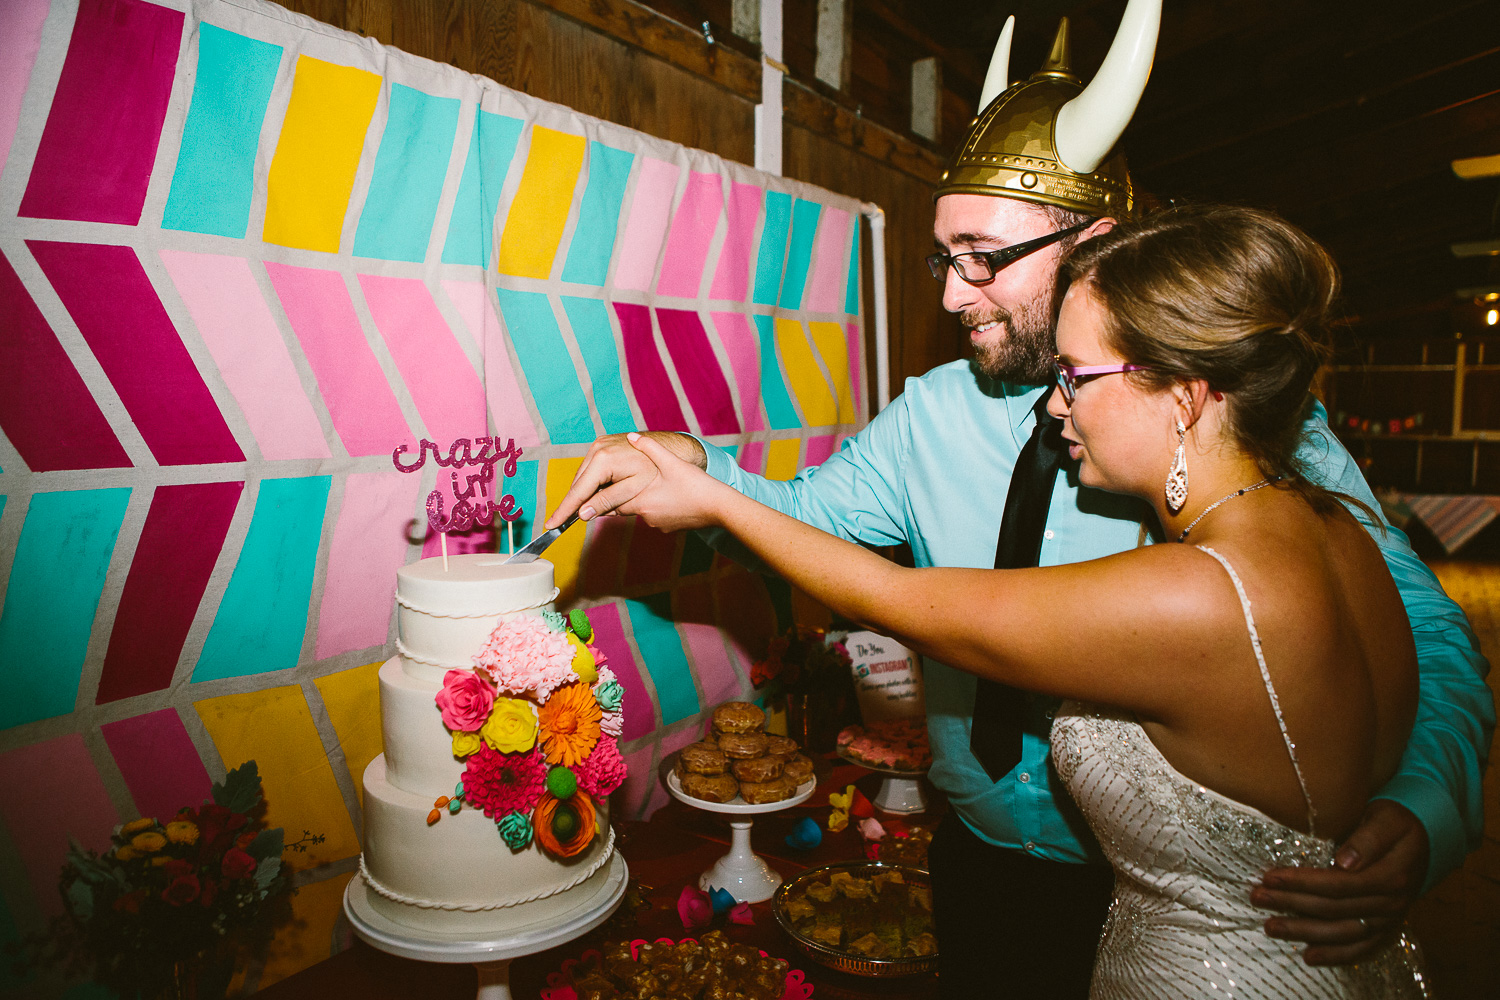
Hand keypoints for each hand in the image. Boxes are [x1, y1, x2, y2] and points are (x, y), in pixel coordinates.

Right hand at [544, 432, 706, 528]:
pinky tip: (601, 492)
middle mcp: (596, 448)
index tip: (551, 525)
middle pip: (578, 484)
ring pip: (584, 477)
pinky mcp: (602, 445)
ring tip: (593, 508)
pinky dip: (593, 482)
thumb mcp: (632, 490)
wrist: (669, 447)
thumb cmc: (655, 470)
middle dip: (575, 504)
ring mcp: (598, 445)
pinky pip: (591, 469)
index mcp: (603, 460)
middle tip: (568, 524)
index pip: (578, 491)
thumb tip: (582, 514)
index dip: (564, 510)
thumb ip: (607, 502)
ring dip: (585, 493)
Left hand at [617, 432, 732, 531]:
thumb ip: (649, 447)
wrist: (720, 508)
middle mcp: (647, 517)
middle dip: (623, 496)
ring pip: (642, 512)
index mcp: (642, 502)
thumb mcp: (672, 462)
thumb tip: (631, 436)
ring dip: (642, 501)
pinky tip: (666, 496)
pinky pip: (657, 517)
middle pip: (625, 508)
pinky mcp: (670, 528)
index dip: (607, 492)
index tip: (603, 485)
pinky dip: (657, 507)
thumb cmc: (696, 485)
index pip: (612, 502)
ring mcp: (659, 524)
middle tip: (620, 483)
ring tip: (647, 486)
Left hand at [1252, 799, 1428, 964]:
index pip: (1339, 883)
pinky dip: (1336, 956)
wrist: (1424, 839)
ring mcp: (1389, 920)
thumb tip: (1344, 861)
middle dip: (1292, 904)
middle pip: (1335, 909)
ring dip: (1305, 933)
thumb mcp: (1386, 818)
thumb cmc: (1396, 823)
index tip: (1270, 877)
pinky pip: (1362, 948)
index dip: (1302, 882)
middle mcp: (1392, 903)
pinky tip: (1308, 957)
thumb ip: (1367, 838)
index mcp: (1391, 875)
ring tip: (1271, 927)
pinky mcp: (1386, 929)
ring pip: (1344, 933)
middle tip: (1257, 897)